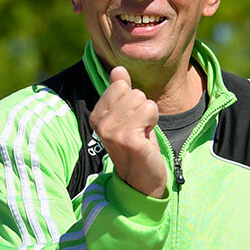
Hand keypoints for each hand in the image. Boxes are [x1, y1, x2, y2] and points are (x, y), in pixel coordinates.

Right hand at [89, 66, 168, 197]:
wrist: (142, 180)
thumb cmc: (136, 146)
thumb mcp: (126, 116)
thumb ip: (120, 92)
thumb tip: (118, 69)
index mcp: (97, 116)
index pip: (119, 85)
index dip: (132, 101)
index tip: (131, 121)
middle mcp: (101, 124)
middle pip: (133, 91)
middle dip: (142, 108)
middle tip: (139, 130)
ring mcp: (113, 132)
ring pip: (142, 99)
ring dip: (149, 116)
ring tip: (142, 135)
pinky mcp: (129, 139)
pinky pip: (150, 110)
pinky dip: (153, 122)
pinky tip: (146, 139)